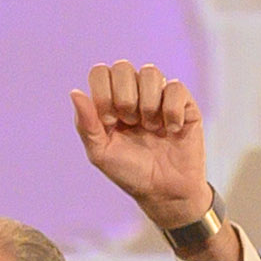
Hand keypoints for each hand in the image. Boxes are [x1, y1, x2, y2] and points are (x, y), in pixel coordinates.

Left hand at [68, 60, 213, 235]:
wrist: (165, 193)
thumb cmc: (130, 172)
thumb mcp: (101, 152)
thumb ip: (86, 124)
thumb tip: (75, 92)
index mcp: (111, 100)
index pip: (100, 72)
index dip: (102, 93)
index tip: (109, 122)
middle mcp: (135, 93)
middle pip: (123, 66)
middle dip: (124, 98)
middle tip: (130, 123)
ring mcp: (160, 96)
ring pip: (150, 72)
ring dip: (147, 104)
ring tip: (151, 127)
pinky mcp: (186, 104)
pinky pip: (176, 87)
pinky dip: (171, 111)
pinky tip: (171, 130)